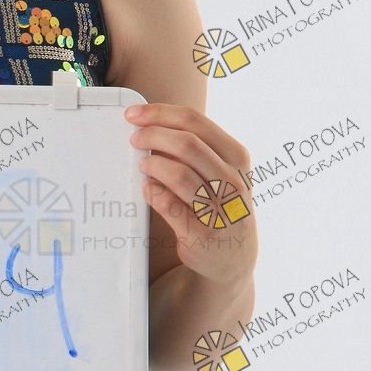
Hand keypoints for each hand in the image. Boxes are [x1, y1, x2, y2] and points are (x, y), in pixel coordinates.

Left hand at [124, 103, 257, 285]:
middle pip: (187, 144)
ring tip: (142, 164)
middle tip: (134, 138)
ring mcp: (220, 210)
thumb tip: (150, 124)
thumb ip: (193, 148)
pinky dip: (153, 193)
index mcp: (236, 157)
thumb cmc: (219, 204)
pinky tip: (148, 189)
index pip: (196, 122)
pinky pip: (170, 206)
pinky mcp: (202, 235)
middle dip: (153, 135)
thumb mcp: (219, 170)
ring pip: (179, 175)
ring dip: (153, 164)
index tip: (134, 115)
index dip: (160, 113)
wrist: (233, 257)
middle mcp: (233, 181)